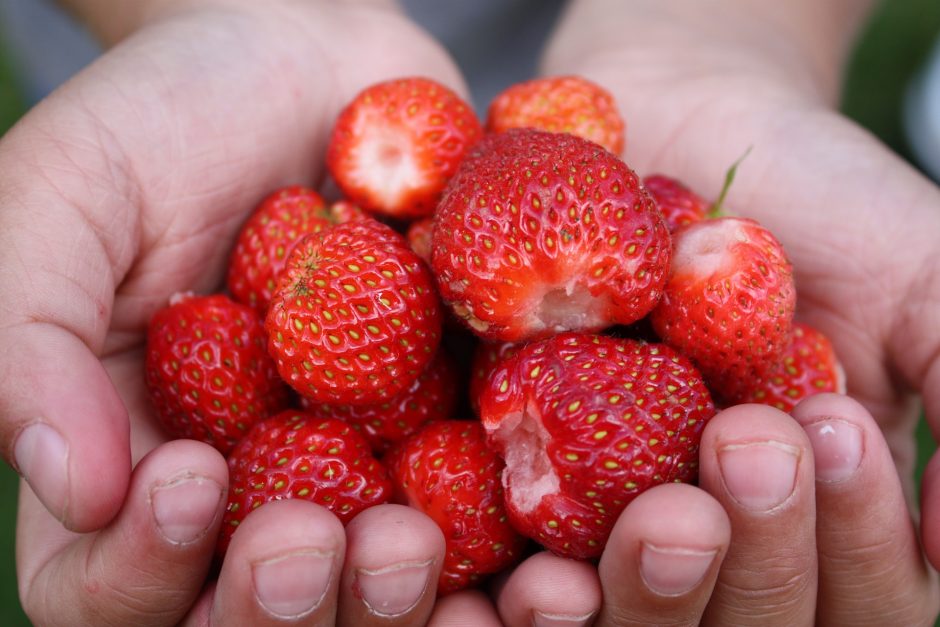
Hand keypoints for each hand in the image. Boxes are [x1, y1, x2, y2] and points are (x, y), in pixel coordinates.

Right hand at [3, 0, 479, 622]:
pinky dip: (506, 563)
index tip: (191, 477)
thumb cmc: (174, 118)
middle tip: (315, 537)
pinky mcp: (453, 436)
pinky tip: (528, 557)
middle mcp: (251, 487)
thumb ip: (32, 328)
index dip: (139, 568)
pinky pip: (487, 528)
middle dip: (284, 606)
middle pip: (259, 615)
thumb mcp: (70, 191)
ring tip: (411, 538)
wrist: (317, 70)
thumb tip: (70, 484)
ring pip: (373, 598)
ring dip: (394, 603)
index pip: (103, 582)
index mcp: (134, 456)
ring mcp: (359, 470)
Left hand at [482, 0, 939, 622]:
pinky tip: (499, 567)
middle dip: (728, 570)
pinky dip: (496, 568)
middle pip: (725, 616)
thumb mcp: (926, 278)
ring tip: (569, 582)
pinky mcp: (515, 468)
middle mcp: (710, 525)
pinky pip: (504, 544)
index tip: (830, 437)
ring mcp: (609, 509)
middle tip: (701, 494)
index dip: (844, 550)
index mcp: (810, 510)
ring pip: (615, 609)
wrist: (685, 119)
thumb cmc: (821, 199)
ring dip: (607, 603)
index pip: (847, 591)